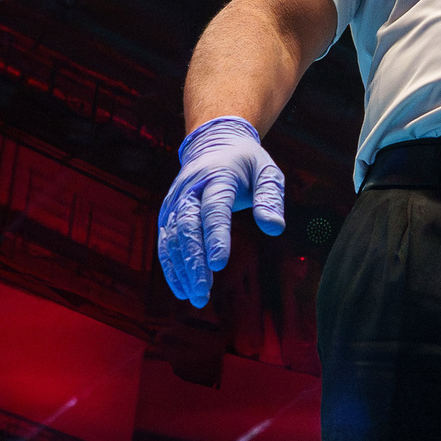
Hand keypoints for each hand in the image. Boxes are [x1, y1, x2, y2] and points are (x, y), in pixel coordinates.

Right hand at [157, 118, 285, 306]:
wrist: (212, 144)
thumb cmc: (245, 162)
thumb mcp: (267, 171)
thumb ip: (271, 198)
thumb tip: (275, 227)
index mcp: (217, 176)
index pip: (214, 209)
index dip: (215, 236)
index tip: (219, 265)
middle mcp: (190, 189)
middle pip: (187, 227)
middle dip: (193, 261)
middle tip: (203, 292)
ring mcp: (175, 201)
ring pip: (173, 238)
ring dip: (182, 269)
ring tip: (197, 296)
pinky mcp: (168, 213)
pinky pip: (166, 241)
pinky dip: (171, 266)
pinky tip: (181, 289)